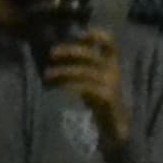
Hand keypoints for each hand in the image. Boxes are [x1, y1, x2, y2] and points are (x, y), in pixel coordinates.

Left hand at [43, 30, 127, 152]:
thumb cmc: (99, 103)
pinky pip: (85, 87)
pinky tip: (59, 88)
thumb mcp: (91, 81)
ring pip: (84, 71)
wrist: (114, 129)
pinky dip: (70, 86)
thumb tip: (61, 51)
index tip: (83, 33)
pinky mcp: (107, 97)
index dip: (99, 36)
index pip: (110, 45)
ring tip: (48, 75)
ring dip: (63, 71)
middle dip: (70, 51)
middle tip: (52, 54)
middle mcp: (113, 72)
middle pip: (91, 54)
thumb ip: (82, 66)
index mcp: (112, 66)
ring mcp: (111, 85)